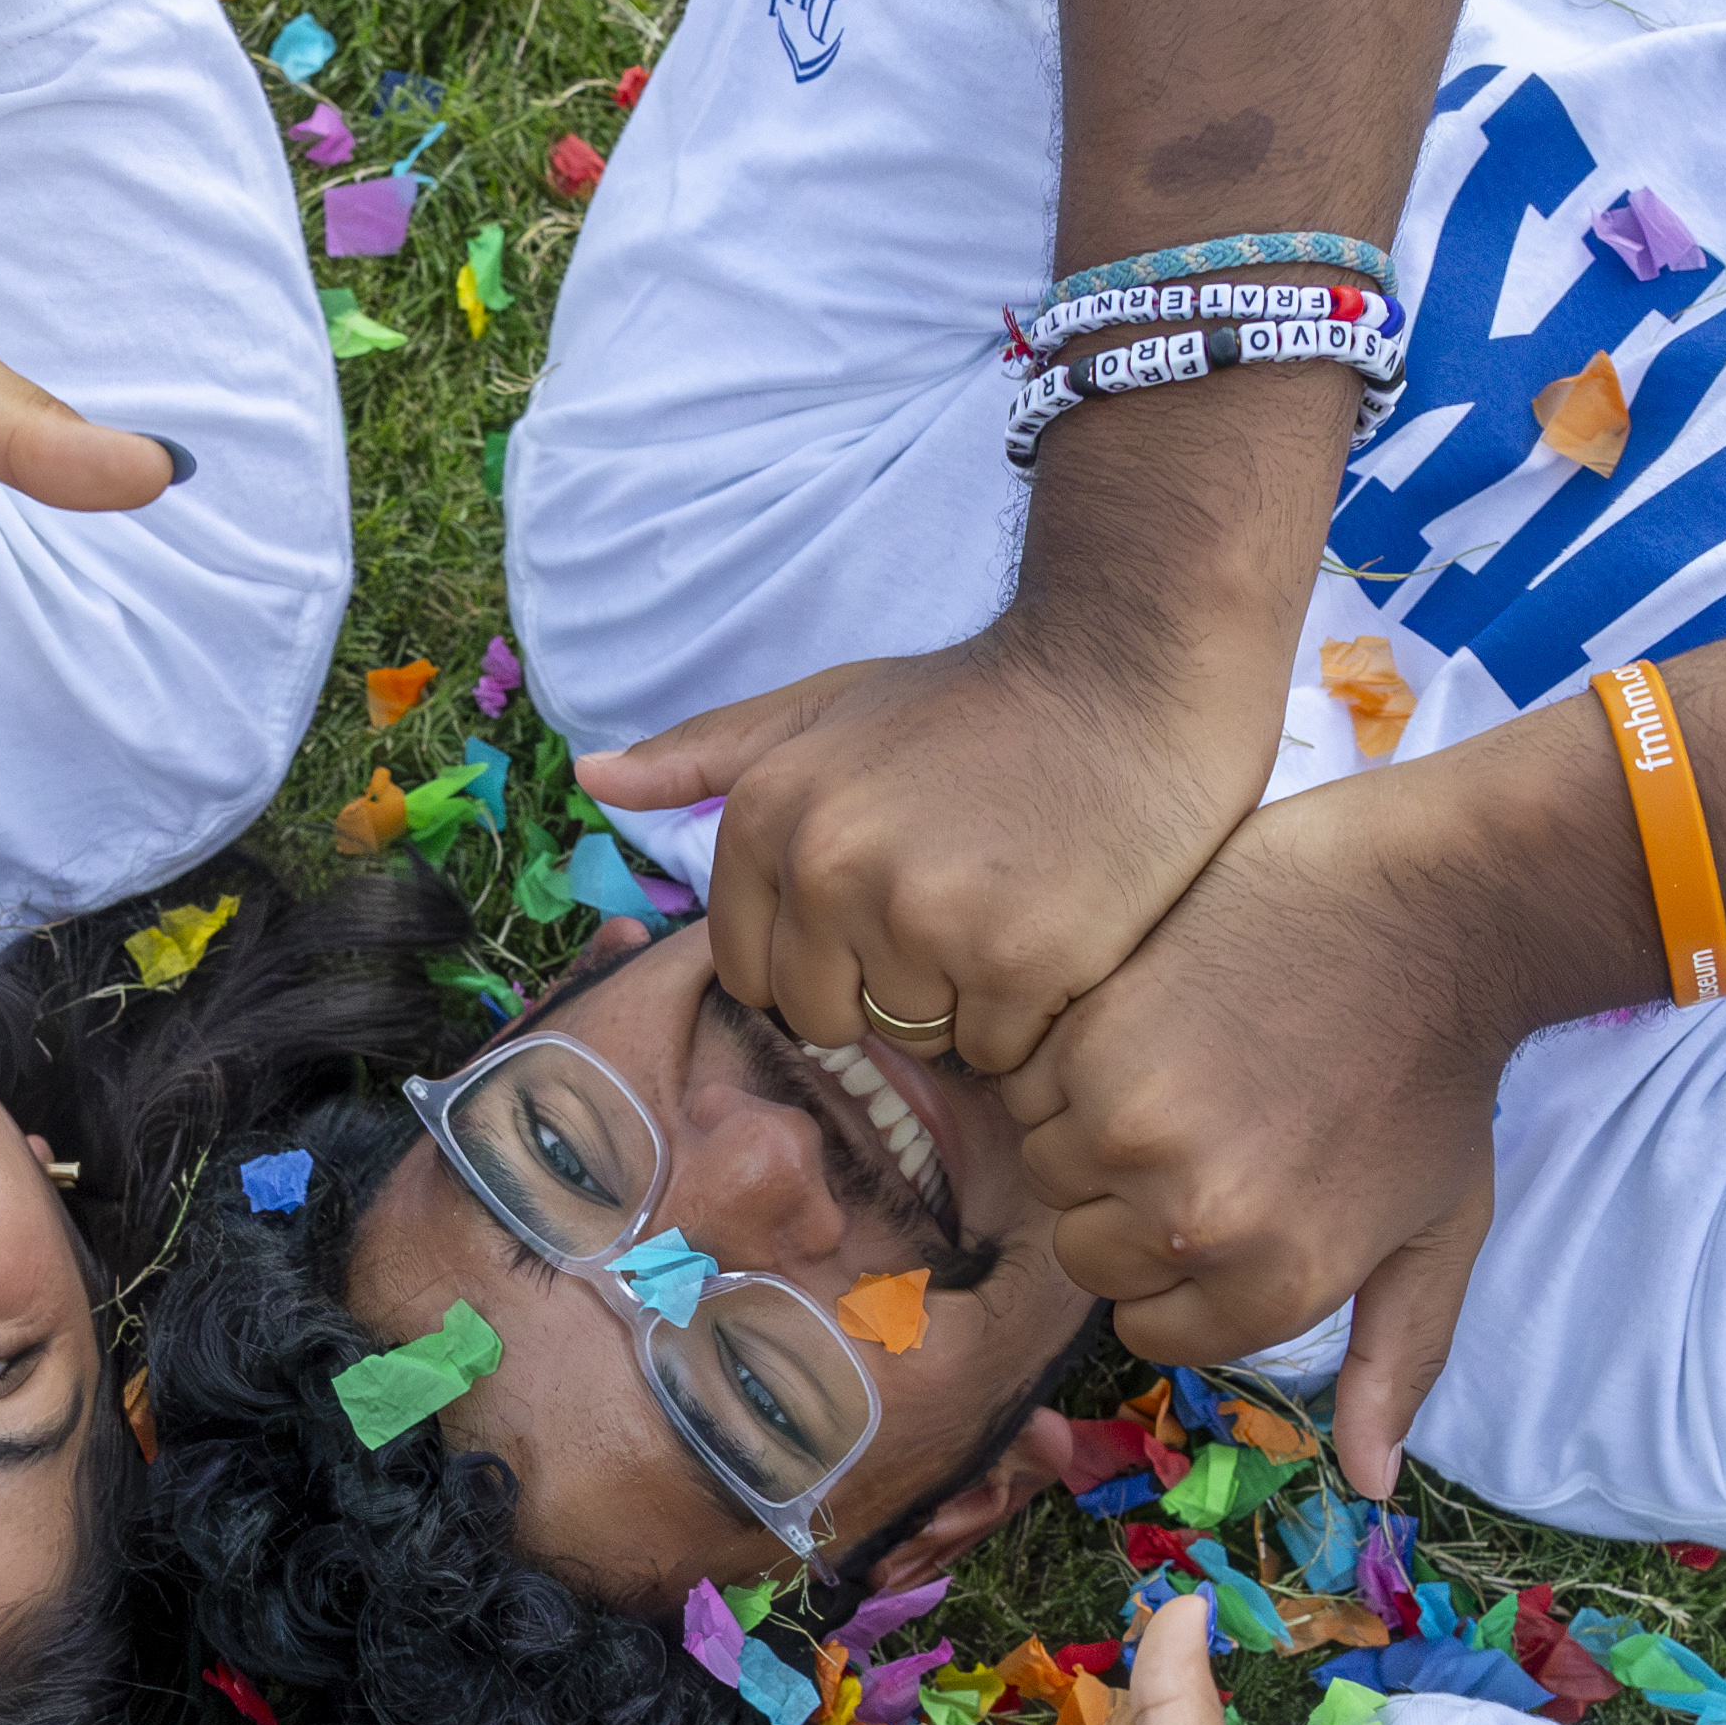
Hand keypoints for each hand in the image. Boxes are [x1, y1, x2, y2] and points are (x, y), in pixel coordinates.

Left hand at [571, 625, 1276, 1078]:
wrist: (1132, 672)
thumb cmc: (975, 703)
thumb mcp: (826, 707)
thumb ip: (710, 754)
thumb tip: (593, 777)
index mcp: (766, 818)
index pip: (753, 976)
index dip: (822, 958)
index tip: (886, 901)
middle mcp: (828, 869)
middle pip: (827, 1020)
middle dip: (887, 986)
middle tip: (959, 901)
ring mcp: (921, 919)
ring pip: (913, 1040)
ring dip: (962, 1002)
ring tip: (1010, 905)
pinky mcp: (1017, 960)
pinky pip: (997, 1052)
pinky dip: (1030, 1016)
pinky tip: (1059, 930)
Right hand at [994, 783, 1502, 1492]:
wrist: (1431, 912)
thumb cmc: (1439, 1079)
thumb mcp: (1440, 1238)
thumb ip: (1398, 1361)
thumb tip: (1369, 1485)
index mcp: (1272, 1285)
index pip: (1147, 1326)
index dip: (1177, 1264)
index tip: (1222, 1193)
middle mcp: (1189, 1223)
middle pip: (1089, 1252)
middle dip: (1129, 1200)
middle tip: (1206, 1121)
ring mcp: (1130, 1127)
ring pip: (1050, 1165)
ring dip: (1089, 1125)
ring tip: (1177, 1065)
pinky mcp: (1088, 1035)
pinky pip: (1030, 1082)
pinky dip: (1066, 1056)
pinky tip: (1150, 1015)